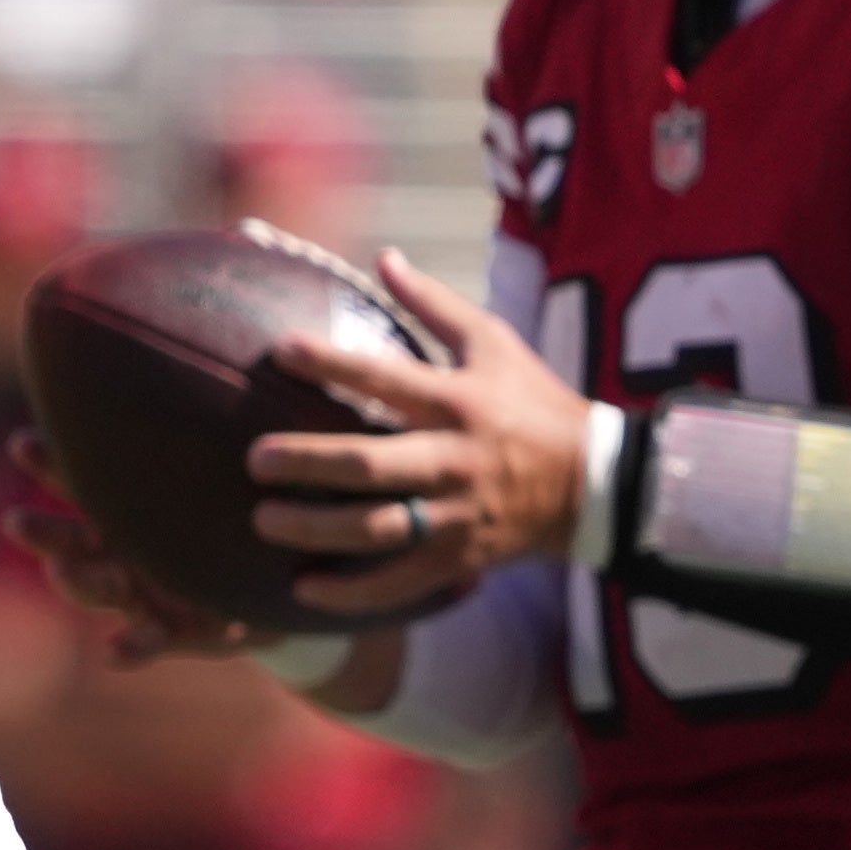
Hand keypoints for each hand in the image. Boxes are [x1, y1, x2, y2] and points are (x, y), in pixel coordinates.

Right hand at [3, 428, 287, 666]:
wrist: (300, 581)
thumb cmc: (259, 516)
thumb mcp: (242, 464)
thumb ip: (219, 421)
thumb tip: (213, 333)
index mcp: (136, 510)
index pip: (82, 483)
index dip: (51, 466)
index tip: (22, 443)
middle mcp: (133, 552)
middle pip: (74, 541)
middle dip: (45, 534)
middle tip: (16, 522)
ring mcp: (155, 595)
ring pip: (102, 589)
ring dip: (79, 582)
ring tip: (64, 571)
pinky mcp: (188, 633)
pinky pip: (156, 641)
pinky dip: (134, 646)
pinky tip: (115, 649)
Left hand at [248, 248, 591, 619]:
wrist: (597, 481)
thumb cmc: (533, 403)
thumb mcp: (494, 344)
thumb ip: (434, 304)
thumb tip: (383, 257)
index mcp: (458, 402)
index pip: (386, 379)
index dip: (333, 364)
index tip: (280, 351)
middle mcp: (454, 458)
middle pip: (372, 465)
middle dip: (309, 463)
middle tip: (253, 459)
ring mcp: (457, 513)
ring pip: (379, 528)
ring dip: (317, 528)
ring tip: (263, 521)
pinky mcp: (461, 557)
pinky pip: (402, 582)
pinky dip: (354, 592)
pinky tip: (303, 590)